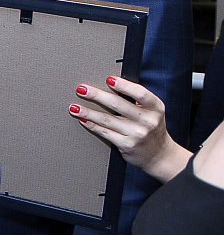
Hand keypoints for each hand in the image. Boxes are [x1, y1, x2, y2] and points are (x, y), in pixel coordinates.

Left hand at [69, 76, 189, 182]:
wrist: (159, 155)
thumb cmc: (150, 127)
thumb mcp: (152, 111)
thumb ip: (136, 99)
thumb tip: (110, 83)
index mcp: (156, 107)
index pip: (140, 94)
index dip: (124, 86)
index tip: (108, 79)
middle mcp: (148, 121)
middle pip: (118, 104)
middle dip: (96, 95)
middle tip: (81, 89)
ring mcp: (137, 134)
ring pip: (107, 120)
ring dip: (88, 112)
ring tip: (74, 106)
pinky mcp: (127, 145)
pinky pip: (105, 132)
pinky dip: (92, 125)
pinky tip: (83, 120)